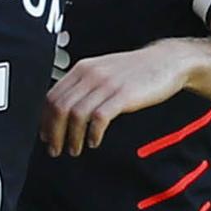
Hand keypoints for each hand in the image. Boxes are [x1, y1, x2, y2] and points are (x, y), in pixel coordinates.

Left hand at [41, 39, 199, 156]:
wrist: (165, 61)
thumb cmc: (133, 71)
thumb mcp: (102, 72)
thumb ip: (83, 86)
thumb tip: (63, 110)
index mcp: (81, 69)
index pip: (52, 96)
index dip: (44, 119)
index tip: (45, 136)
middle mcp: (89, 74)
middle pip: (60, 107)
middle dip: (53, 132)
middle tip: (54, 149)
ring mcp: (106, 84)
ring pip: (76, 114)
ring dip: (71, 137)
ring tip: (74, 150)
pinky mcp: (123, 95)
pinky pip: (99, 117)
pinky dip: (92, 133)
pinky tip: (94, 141)